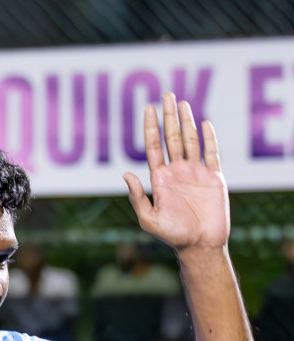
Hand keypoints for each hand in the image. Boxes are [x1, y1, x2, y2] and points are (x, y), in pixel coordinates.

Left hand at [124, 92, 229, 252]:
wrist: (200, 245)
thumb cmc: (172, 235)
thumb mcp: (148, 218)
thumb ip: (137, 196)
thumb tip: (126, 173)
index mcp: (160, 178)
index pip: (153, 146)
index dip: (150, 127)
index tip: (147, 108)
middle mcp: (177, 171)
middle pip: (172, 137)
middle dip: (169, 117)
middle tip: (166, 94)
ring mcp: (195, 172)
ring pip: (191, 140)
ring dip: (187, 121)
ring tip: (181, 102)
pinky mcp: (214, 177)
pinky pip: (212, 153)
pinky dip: (209, 138)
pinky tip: (204, 123)